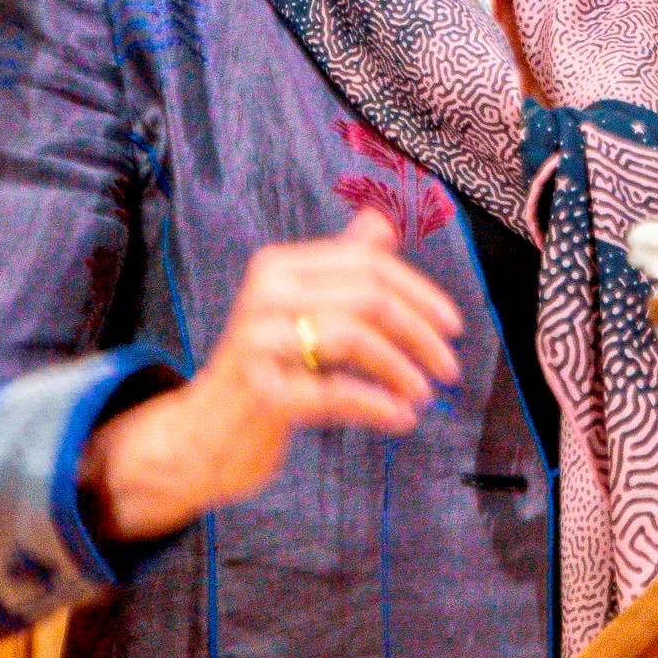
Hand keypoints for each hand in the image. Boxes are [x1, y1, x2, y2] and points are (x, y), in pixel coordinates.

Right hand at [79, 211, 464, 544]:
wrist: (203, 435)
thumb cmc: (265, 370)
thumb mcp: (300, 311)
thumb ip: (340, 268)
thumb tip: (383, 222)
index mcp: (278, 267)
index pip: (368, 263)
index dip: (420, 294)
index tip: (453, 327)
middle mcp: (265, 294)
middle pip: (368, 298)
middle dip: (420, 334)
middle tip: (449, 368)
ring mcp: (259, 342)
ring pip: (356, 338)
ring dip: (402, 370)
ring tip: (422, 395)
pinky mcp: (261, 391)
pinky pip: (337, 392)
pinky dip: (379, 405)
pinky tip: (401, 419)